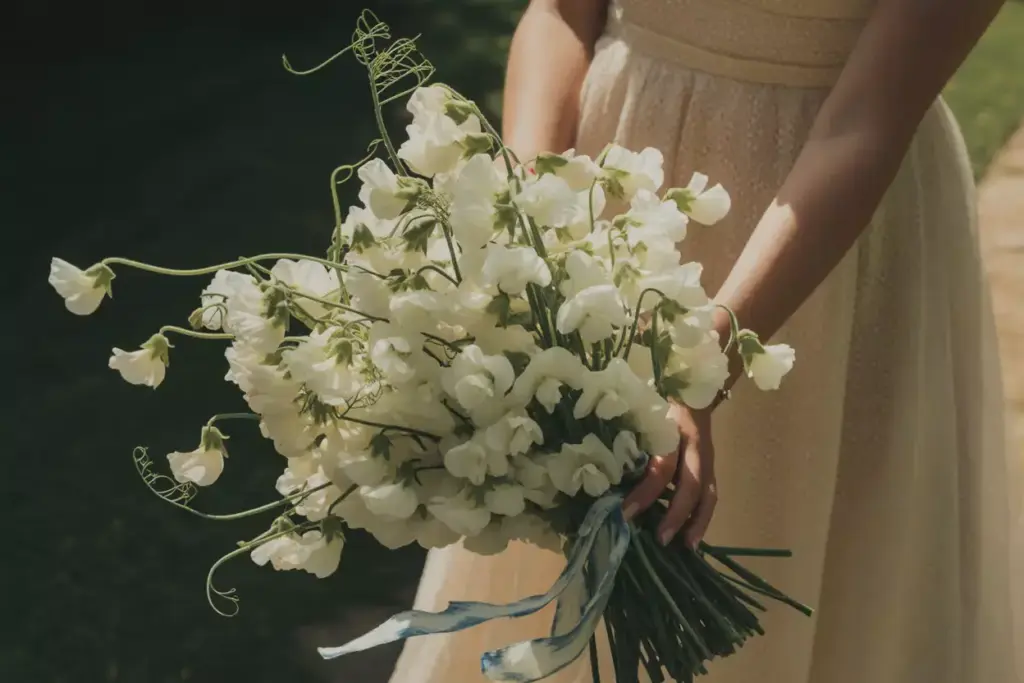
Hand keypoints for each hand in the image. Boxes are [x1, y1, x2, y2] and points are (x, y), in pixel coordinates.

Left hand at [622, 402, 716, 548]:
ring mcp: (708, 459)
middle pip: (691, 487)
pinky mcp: (711, 468)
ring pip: (708, 495)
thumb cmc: (658, 405)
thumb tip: (603, 476)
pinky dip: (702, 517)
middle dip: (677, 516)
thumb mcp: (644, 418)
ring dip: (697, 522)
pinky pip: (710, 495)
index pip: (662, 469)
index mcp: (675, 434)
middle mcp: (695, 449)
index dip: (645, 493)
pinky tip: (692, 536)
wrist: (691, 391)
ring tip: (686, 547)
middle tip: (660, 540)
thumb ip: (631, 443)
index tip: (625, 513)